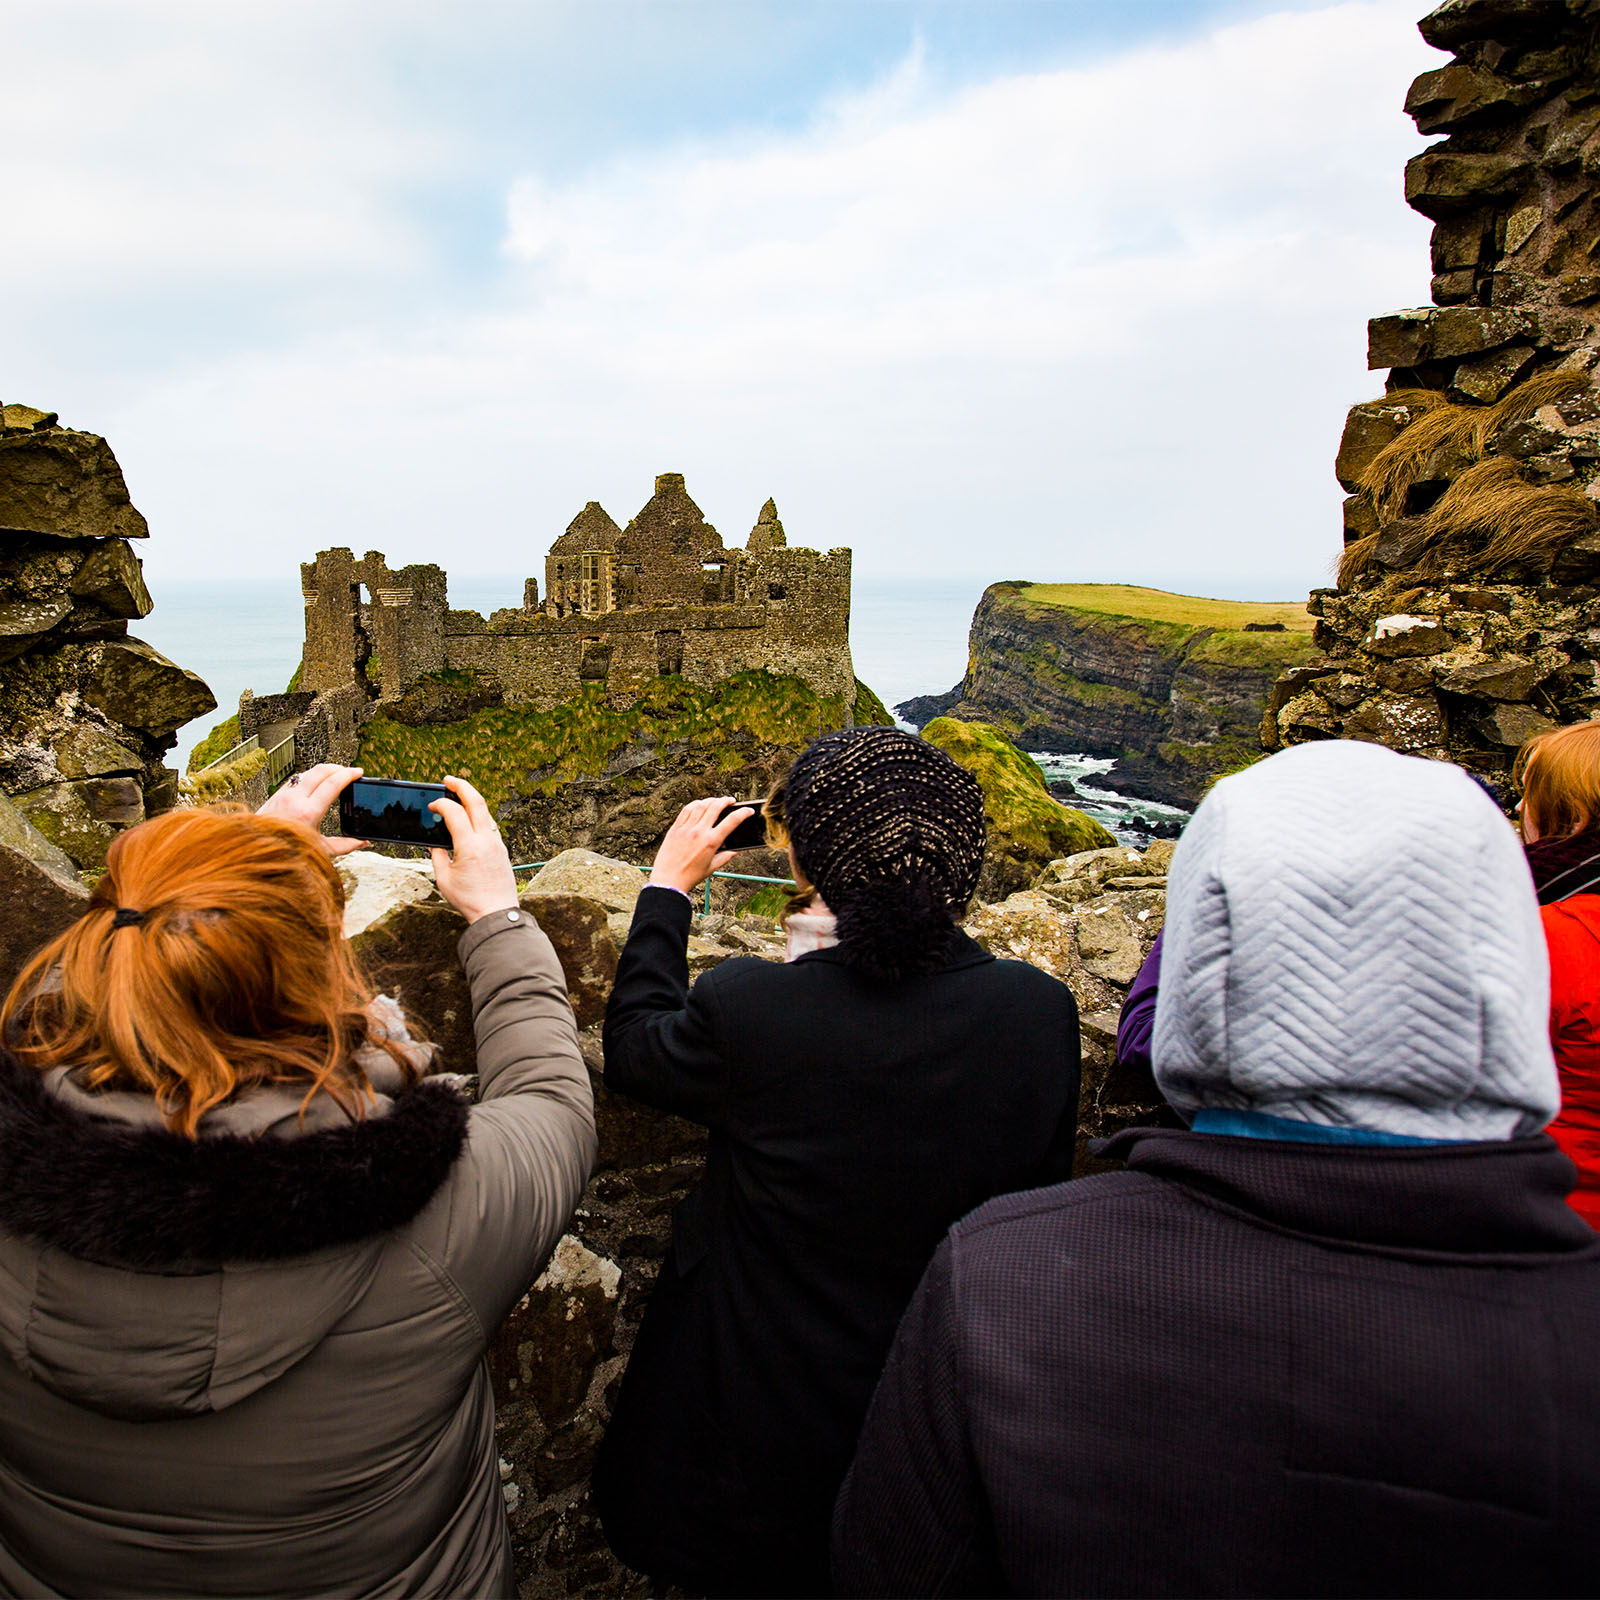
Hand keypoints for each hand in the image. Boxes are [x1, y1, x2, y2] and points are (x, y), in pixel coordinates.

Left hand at [257, 763, 368, 856]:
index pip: (332, 784)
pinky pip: (298, 778)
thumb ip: (344, 845)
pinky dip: (312, 777)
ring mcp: (284, 794)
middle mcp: (295, 799)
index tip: (359, 771)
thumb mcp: (320, 850)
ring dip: (325, 771)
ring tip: (336, 776)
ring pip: (308, 772)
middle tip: (350, 771)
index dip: (348, 774)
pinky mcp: (277, 794)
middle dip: (339, 767)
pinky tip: (318, 783)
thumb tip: (363, 842)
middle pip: (321, 771)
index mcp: (308, 812)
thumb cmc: (288, 851)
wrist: (258, 847)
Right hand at [428, 775, 518, 922]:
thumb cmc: (469, 900)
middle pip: (477, 802)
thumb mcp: (443, 878)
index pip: (455, 813)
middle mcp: (486, 841)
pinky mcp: (502, 849)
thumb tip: (436, 842)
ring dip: (472, 800)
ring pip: (486, 812)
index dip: (441, 804)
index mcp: (469, 847)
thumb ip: (437, 856)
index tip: (432, 806)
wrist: (496, 913)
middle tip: (448, 779)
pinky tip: (470, 818)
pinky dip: (479, 816)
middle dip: (462, 786)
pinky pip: (490, 825)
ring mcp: (497, 844)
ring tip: (458, 796)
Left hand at [649, 796, 751, 894]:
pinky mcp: (675, 828)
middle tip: (731, 801)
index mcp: (711, 842)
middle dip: (726, 801)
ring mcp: (686, 828)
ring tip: (716, 801)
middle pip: (716, 806)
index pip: (732, 821)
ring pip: (701, 805)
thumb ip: (725, 857)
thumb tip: (735, 851)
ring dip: (711, 800)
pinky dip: (695, 804)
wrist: (668, 880)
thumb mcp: (712, 867)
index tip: (748, 811)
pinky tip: (699, 805)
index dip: (743, 813)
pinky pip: (686, 810)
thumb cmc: (690, 876)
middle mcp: (699, 832)